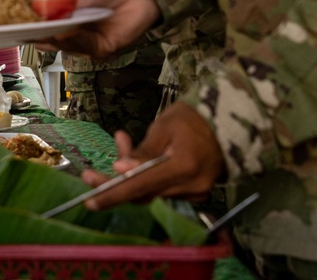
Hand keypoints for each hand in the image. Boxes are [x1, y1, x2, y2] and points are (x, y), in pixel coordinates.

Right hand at [37, 0, 160, 57]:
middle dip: (40, 37)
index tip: (15, 27)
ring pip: (66, 46)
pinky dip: (76, 41)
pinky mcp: (102, 50)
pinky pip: (84, 49)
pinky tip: (68, 32)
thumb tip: (36, 10)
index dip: (31, 27)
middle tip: (27, 33)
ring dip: (57, 39)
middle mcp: (75, 33)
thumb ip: (58, 2)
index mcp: (66, 18)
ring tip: (48, 31)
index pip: (44, 26)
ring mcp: (87, 43)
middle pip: (52, 40)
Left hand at [79, 102, 225, 209]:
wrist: (226, 121)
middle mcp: (191, 186)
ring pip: (150, 191)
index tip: (90, 200)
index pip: (142, 186)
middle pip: (143, 193)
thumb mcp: (163, 127)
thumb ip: (143, 152)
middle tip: (90, 174)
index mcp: (184, 167)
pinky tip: (138, 156)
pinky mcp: (194, 193)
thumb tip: (119, 171)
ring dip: (130, 173)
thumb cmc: (191, 117)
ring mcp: (195, 193)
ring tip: (122, 140)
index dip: (114, 194)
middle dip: (115, 183)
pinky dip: (146, 175)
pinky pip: (161, 189)